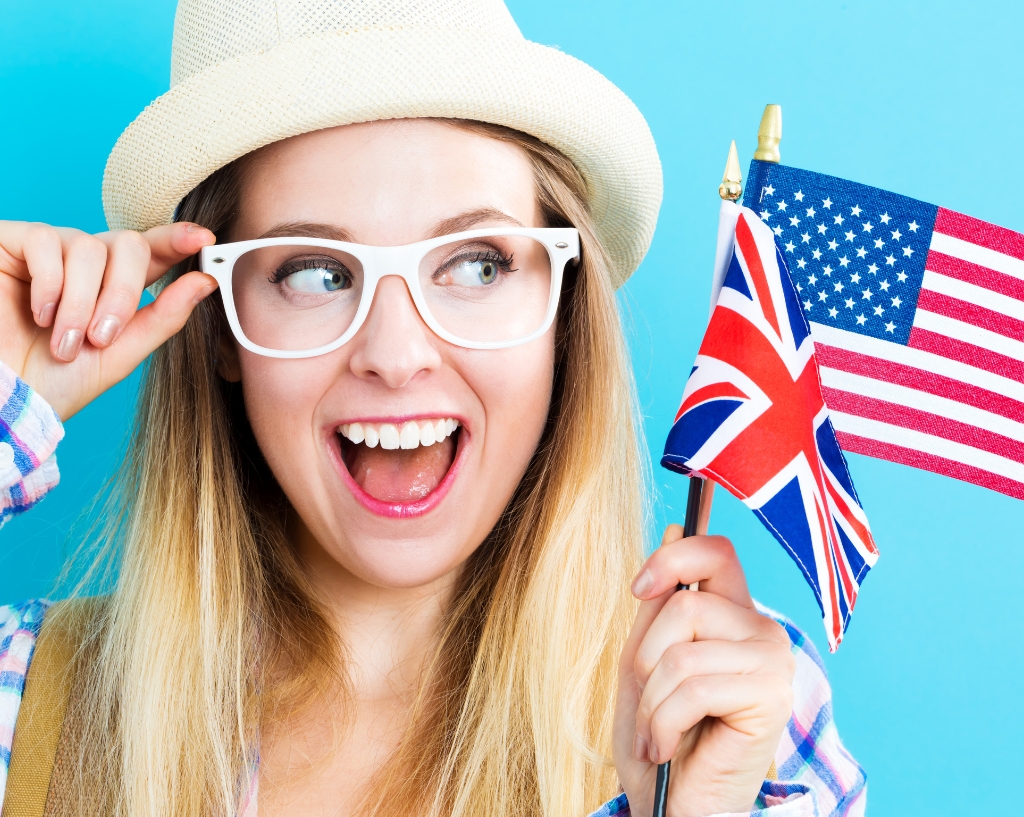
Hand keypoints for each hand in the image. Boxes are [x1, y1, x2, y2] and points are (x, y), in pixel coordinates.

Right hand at [0, 221, 217, 419]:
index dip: (178, 240)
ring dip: (82, 302)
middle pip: (129, 245)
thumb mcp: (121, 353)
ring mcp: (52, 251)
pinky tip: (40, 314)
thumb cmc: (56, 380)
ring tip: (65, 342)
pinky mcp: (13, 243)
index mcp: (117, 285)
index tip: (204, 239)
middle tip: (103, 337)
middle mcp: (88, 263)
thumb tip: (205, 281)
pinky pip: (46, 241)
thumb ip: (164, 317)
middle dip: (123, 293)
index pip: (154, 252)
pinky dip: (50, 284)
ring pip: (90, 247)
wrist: (7, 397)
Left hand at [613, 528, 795, 816]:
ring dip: (651, 701)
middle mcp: (762, 631)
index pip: (717, 551)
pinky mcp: (771, 697)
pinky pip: (692, 686)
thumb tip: (674, 528)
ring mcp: (772, 662)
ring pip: (682, 648)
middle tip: (649, 702)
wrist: (674, 808)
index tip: (639, 589)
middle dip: (646, 658)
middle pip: (684, 602)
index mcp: (733, 615)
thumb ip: (659, 605)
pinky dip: (662, 723)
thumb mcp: (645, 661)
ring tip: (657, 733)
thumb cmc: (661, 737)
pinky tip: (668, 749)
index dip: (672, 557)